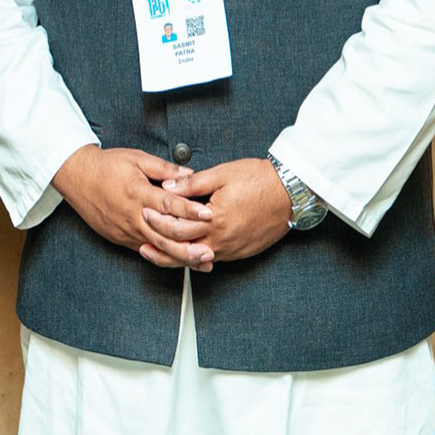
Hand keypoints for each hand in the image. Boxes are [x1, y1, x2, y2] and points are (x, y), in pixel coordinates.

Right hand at [51, 145, 213, 270]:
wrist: (77, 177)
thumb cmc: (105, 166)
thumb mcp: (136, 159)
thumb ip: (164, 168)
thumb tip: (189, 174)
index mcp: (137, 193)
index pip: (168, 205)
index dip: (189, 210)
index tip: (208, 215)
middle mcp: (132, 215)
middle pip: (164, 236)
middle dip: (189, 247)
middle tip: (209, 252)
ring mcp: (125, 230)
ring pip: (156, 248)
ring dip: (180, 257)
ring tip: (201, 263)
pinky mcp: (120, 238)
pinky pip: (144, 250)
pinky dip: (162, 256)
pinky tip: (177, 260)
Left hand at [151, 157, 291, 261]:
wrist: (291, 192)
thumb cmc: (259, 180)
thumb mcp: (221, 174)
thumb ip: (191, 183)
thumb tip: (167, 187)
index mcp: (216, 219)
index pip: (178, 227)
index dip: (159, 222)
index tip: (145, 214)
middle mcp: (224, 239)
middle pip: (184, 249)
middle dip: (161, 245)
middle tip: (143, 240)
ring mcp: (234, 249)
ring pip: (198, 259)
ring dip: (177, 257)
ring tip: (158, 253)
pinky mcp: (242, 252)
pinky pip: (214, 259)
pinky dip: (197, 257)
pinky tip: (187, 253)